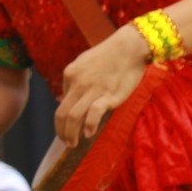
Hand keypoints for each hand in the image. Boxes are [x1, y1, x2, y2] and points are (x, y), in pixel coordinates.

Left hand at [53, 24, 152, 146]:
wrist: (130, 46)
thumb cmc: (109, 55)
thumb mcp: (84, 62)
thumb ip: (75, 79)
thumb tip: (65, 98)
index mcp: (70, 74)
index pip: (61, 102)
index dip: (62, 120)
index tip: (67, 128)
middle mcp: (78, 82)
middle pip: (62, 113)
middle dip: (61, 132)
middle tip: (65, 143)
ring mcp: (92, 89)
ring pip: (73, 117)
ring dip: (70, 134)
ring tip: (73, 144)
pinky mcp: (108, 95)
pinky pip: (93, 113)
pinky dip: (89, 126)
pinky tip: (89, 133)